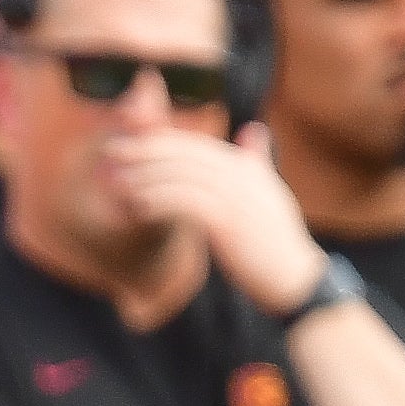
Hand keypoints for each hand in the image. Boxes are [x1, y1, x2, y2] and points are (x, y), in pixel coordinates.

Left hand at [105, 122, 327, 306]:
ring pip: (183, 176)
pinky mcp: (229, 223)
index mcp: (246, 167)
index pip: (196, 146)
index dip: (161, 142)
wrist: (292, 276)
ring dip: (147, 178)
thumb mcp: (268, 193)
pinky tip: (138, 206)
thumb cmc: (275, 240)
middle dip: (146, 151)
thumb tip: (253, 129)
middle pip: (185, 154)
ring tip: (118, 183)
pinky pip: (188, 204)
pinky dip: (161, 202)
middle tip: (112, 151)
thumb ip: (256, 161)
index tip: (130, 142)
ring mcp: (236, 198)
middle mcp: (241, 177)